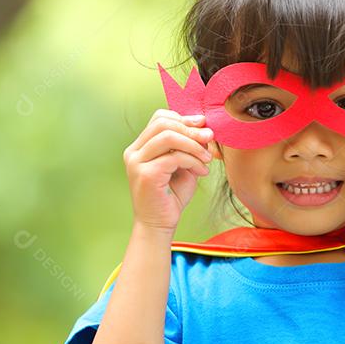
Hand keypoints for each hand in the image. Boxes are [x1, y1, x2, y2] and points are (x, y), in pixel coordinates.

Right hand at [124, 109, 214, 232]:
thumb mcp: (183, 165)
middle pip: (163, 123)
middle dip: (191, 129)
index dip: (184, 118)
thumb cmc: (171, 196)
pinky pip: (174, 157)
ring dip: (194, 144)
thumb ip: (190, 146)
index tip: (203, 126)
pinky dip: (193, 160)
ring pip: (168, 136)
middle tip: (210, 138)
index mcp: (140, 147)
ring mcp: (137, 162)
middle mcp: (134, 152)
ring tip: (208, 158)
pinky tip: (202, 171)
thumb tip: (205, 128)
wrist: (159, 225)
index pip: (160, 118)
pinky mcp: (146, 174)